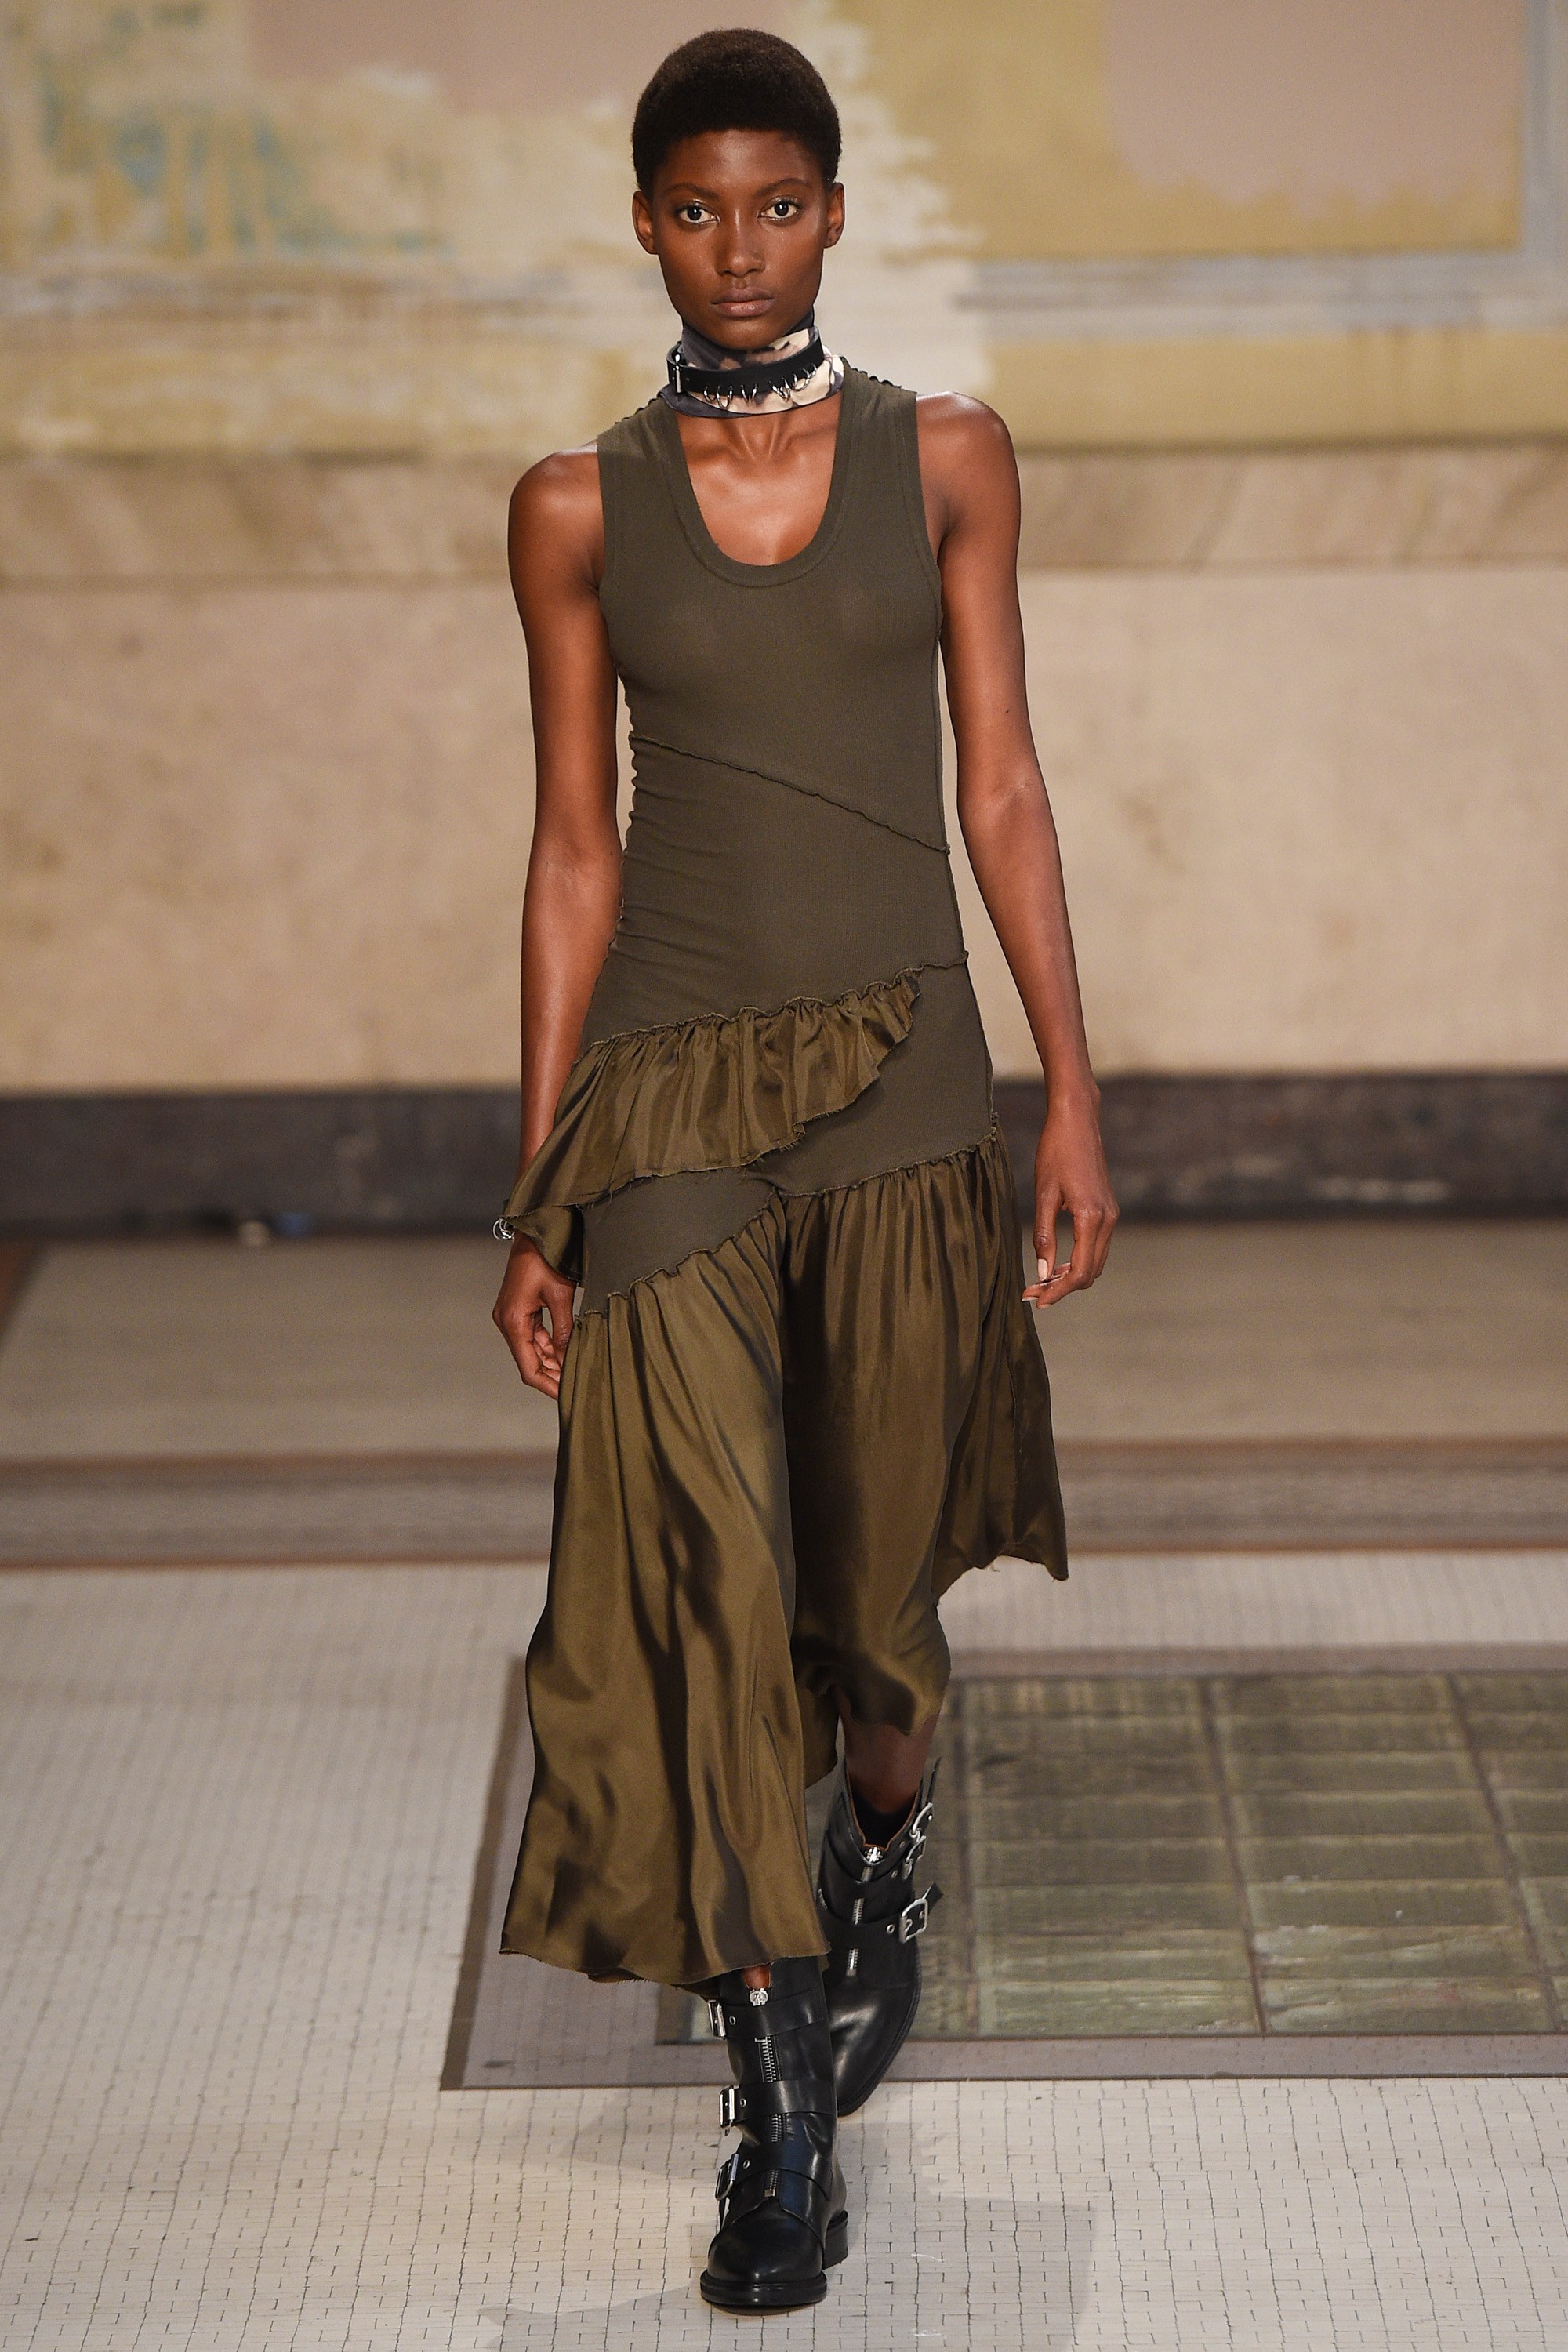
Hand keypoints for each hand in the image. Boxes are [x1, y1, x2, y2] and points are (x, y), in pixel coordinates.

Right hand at [493, 1238, 575, 1398]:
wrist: (536, 1233)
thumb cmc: (548, 1260)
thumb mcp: (561, 1297)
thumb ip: (564, 1332)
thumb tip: (569, 1361)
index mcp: (513, 1321)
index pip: (528, 1368)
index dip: (548, 1385)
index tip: (566, 1397)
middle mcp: (507, 1322)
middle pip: (529, 1361)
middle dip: (552, 1376)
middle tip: (576, 1388)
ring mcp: (510, 1317)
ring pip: (532, 1350)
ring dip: (552, 1362)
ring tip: (575, 1374)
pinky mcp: (518, 1311)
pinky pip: (533, 1336)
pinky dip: (549, 1347)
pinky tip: (566, 1355)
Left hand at [1022, 1100, 1117, 1307]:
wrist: (1077, 1121)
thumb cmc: (1056, 1152)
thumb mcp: (1043, 1194)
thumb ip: (1044, 1236)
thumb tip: (1042, 1272)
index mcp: (1092, 1218)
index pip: (1080, 1272)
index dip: (1059, 1291)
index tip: (1037, 1300)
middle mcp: (1108, 1220)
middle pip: (1091, 1272)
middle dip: (1063, 1287)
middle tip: (1033, 1292)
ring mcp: (1112, 1215)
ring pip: (1096, 1261)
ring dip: (1072, 1275)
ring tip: (1042, 1280)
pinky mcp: (1109, 1209)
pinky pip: (1098, 1246)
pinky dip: (1080, 1259)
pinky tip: (1058, 1260)